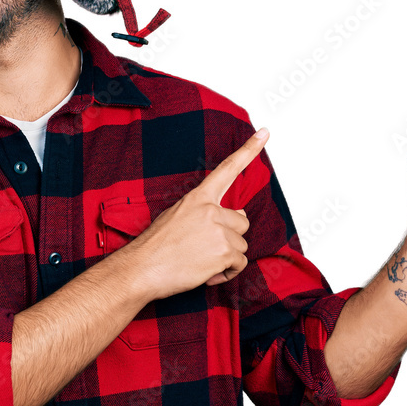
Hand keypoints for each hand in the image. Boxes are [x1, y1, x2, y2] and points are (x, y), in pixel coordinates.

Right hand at [125, 128, 269, 299]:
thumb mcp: (177, 216)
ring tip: (201, 261)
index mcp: (198, 198)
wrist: (141, 269)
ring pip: (241, 245)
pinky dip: (227, 272)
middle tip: (204, 248)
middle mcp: (211, 210)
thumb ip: (206, 212)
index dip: (249, 150)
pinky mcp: (224, 252)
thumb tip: (240, 213)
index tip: (264, 132)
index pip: (227, 169)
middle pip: (241, 222)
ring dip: (226, 257)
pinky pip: (239, 263)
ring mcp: (219, 231)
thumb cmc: (156, 247)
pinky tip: (207, 272)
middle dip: (229, 237)